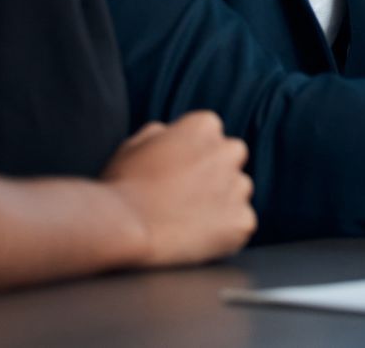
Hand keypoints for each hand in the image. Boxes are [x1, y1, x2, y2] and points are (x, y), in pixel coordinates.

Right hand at [103, 111, 256, 265]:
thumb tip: (171, 134)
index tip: (176, 173)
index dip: (192, 155)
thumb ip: (161, 133)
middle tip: (184, 197)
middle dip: (215, 174)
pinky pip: (242, 224)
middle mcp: (229, 150)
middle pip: (232, 158)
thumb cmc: (121, 187)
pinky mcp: (242, 221)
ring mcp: (239, 187)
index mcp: (204, 126)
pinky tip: (197, 239)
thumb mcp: (134, 145)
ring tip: (186, 221)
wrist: (122, 227)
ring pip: (239, 191)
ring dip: (222, 203)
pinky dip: (226, 233)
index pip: (210, 134)